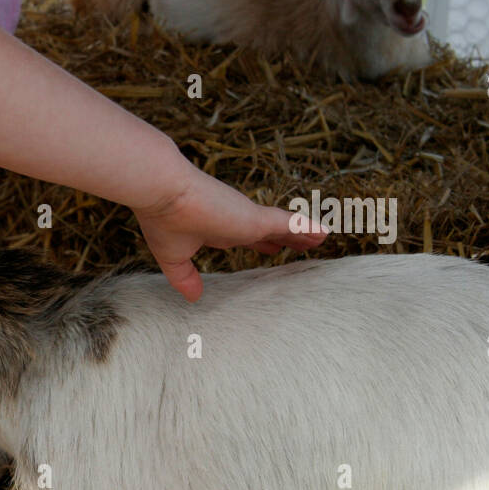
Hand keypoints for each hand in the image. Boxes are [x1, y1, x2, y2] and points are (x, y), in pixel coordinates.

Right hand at [134, 168, 323, 301]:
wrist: (162, 192)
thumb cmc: (163, 219)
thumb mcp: (173, 257)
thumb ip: (185, 277)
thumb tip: (194, 298)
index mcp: (216, 230)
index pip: (245, 237)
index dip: (261, 243)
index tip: (273, 248)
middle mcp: (235, 221)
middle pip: (269, 231)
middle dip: (286, 238)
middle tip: (304, 244)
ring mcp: (247, 218)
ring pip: (284, 227)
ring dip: (304, 233)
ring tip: (323, 238)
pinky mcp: (255, 217)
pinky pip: (291, 224)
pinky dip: (308, 228)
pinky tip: (325, 233)